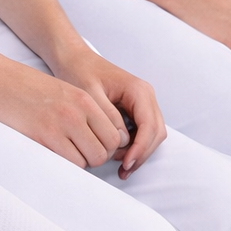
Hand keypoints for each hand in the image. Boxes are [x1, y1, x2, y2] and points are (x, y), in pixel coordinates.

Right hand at [0, 53, 127, 170]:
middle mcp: (77, 111)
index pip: (115, 134)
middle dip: (95, 157)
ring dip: (79, 162)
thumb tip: (101, 139)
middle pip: (105, 150)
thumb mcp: (64, 92)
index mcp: (84, 99)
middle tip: (78, 152)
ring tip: (63, 152)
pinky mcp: (43, 136)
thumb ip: (84, 112)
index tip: (93, 146)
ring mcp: (61, 124)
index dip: (106, 146)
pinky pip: (68, 163)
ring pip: (89, 160)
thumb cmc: (27, 88)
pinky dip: (64, 165)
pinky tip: (51, 153)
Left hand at [50, 48, 166, 177]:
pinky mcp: (135, 110)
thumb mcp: (89, 93)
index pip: (150, 126)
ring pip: (152, 135)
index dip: (140, 148)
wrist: (74, 60)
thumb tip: (121, 138)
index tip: (126, 163)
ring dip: (139, 152)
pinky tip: (119, 157)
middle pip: (156, 133)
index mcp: (138, 90)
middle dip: (142, 153)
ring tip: (120, 166)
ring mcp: (142, 103)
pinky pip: (142, 132)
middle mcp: (145, 96)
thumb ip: (108, 115)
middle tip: (123, 170)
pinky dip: (134, 147)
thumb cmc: (80, 72)